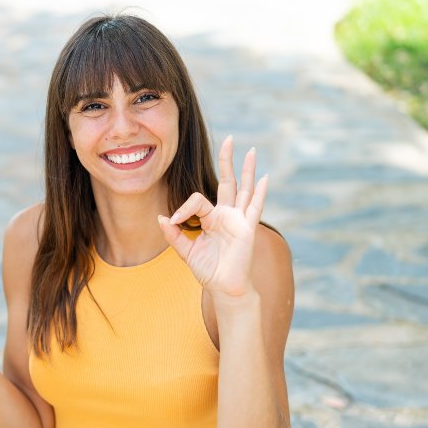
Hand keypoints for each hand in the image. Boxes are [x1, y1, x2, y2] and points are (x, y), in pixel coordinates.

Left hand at [158, 135, 267, 297]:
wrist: (223, 287)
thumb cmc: (208, 270)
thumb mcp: (186, 251)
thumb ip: (174, 235)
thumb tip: (162, 218)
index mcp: (211, 218)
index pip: (197, 200)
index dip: (184, 208)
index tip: (175, 222)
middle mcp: (227, 215)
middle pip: (228, 181)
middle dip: (228, 161)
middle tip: (230, 139)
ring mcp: (239, 220)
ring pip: (244, 189)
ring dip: (248, 170)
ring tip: (251, 151)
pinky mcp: (247, 228)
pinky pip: (254, 207)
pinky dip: (260, 193)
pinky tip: (265, 178)